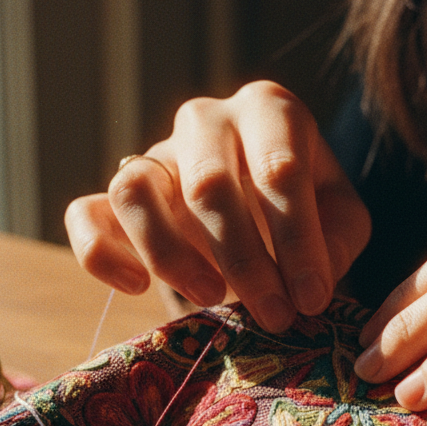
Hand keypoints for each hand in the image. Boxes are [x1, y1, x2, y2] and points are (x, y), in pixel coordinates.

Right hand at [65, 81, 371, 332]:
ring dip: (171, 254)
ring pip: (136, 189)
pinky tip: (136, 286)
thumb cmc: (305, 211)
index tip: (312, 298)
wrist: (260, 212)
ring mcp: (154, 154)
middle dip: (244, 260)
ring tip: (211, 298)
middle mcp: (206, 119)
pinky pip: (85, 214)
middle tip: (273, 315)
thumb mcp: (341, 221)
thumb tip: (308, 282)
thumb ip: (337, 242)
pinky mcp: (114, 197)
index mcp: (269, 110)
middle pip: (208, 182)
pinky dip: (100, 253)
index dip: (298, 241)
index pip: (279, 168)